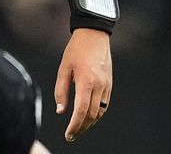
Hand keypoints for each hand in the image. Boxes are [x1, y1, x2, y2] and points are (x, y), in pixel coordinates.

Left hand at [54, 27, 111, 142]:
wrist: (94, 35)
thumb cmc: (75, 50)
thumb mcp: (63, 68)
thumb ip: (61, 90)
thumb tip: (60, 111)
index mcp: (86, 82)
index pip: (81, 111)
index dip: (74, 126)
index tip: (68, 134)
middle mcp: (99, 86)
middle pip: (91, 115)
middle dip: (81, 128)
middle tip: (71, 136)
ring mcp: (106, 85)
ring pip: (100, 112)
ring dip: (90, 123)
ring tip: (79, 129)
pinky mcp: (109, 84)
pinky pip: (104, 104)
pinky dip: (96, 114)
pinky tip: (88, 117)